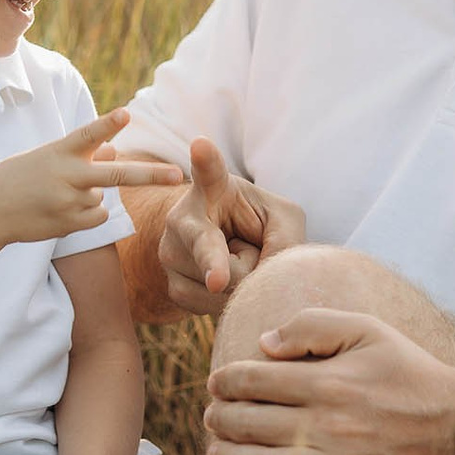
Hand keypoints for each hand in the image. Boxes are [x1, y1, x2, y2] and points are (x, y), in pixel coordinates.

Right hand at [0, 109, 181, 247]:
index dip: (108, 124)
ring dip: (90, 194)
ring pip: (103, 196)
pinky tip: (62, 210)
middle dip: (150, 175)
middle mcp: (67, 176)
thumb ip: (83, 154)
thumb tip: (115, 150)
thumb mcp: (48, 157)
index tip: (126, 114)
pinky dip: (89, 211)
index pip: (87, 135)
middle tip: (177, 174)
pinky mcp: (69, 223)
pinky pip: (97, 215)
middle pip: (116, 176)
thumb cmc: (19, 176)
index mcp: (59, 151)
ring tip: (58, 195)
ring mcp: (69, 202)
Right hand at [154, 138, 306, 315]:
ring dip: (242, 284)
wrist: (224, 247)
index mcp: (212, 188)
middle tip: (223, 277)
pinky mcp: (172, 287)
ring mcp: (170, 253)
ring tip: (237, 264)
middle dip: (223, 264)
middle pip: (212, 250)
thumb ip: (284, 242)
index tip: (201, 145)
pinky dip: (230, 303)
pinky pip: (210, 308)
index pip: (208, 172)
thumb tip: (260, 282)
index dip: (205, 159)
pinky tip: (229, 285)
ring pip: (219, 287)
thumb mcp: (283, 221)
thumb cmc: (258, 224)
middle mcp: (181, 218)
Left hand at [202, 308, 454, 454]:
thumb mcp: (369, 330)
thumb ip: (313, 325)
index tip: (217, 385)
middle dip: (220, 420)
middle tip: (212, 419)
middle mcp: (327, 428)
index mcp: (326, 383)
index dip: (225, 382)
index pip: (251, 381)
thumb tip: (263, 343)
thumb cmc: (413, 374)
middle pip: (248, 425)